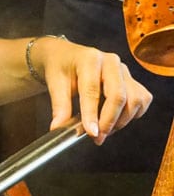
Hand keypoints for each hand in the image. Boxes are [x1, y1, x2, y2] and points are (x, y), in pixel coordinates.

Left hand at [33, 36, 152, 142]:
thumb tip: (58, 127)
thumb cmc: (62, 68)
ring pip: (134, 100)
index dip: (92, 114)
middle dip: (109, 121)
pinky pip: (142, 100)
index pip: (92, 90)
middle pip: (118, 96)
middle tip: (97, 137)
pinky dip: (132, 114)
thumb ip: (59, 106)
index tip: (91, 133)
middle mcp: (111, 62)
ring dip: (121, 121)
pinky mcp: (132, 80)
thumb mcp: (54, 84)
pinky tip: (115, 118)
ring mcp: (124, 71)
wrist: (68, 57)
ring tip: (103, 129)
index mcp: (90, 59)